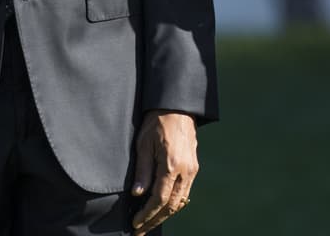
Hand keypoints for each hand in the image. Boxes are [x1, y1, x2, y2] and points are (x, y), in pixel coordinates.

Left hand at [130, 110, 197, 234]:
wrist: (177, 107)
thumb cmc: (157, 122)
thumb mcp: (144, 144)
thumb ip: (142, 171)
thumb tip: (138, 194)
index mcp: (171, 164)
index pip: (159, 199)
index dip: (147, 214)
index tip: (136, 222)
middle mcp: (185, 170)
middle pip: (172, 205)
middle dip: (155, 220)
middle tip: (141, 230)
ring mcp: (192, 169)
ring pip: (180, 201)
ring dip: (165, 214)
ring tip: (150, 222)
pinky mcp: (193, 166)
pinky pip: (185, 191)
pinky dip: (174, 203)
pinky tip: (163, 208)